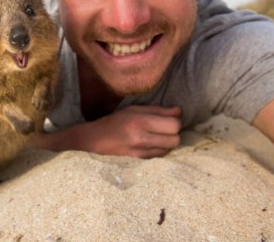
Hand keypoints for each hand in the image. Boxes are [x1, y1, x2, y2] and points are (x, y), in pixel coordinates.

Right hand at [30, 105, 181, 157]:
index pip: (174, 125)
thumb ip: (158, 110)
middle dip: (173, 134)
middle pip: (175, 140)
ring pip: (169, 150)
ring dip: (166, 143)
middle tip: (164, 129)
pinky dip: (159, 151)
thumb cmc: (115, 121)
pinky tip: (150, 145)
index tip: (169, 119)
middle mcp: (141, 138)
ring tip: (156, 137)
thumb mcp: (134, 109)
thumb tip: (179, 111)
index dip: (175, 122)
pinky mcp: (139, 163)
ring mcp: (140, 153)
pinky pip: (159, 157)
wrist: (93, 141)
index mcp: (140, 121)